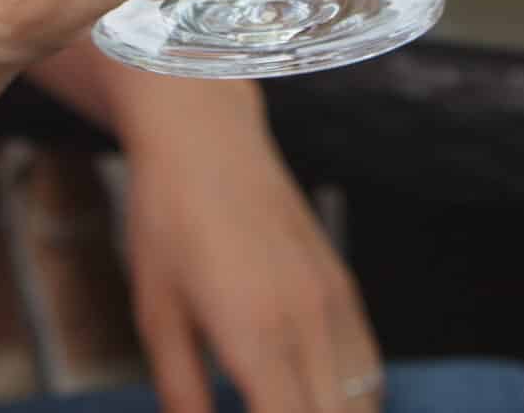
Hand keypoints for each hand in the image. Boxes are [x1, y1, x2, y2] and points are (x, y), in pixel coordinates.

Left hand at [120, 84, 379, 412]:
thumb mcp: (157, 315)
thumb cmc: (167, 224)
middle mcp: (308, 324)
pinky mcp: (341, 284)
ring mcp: (333, 302)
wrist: (206, 137)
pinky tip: (322, 409)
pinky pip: (366, 366)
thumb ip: (183, 393)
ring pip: (363, 403)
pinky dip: (355, 403)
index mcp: (256, 337)